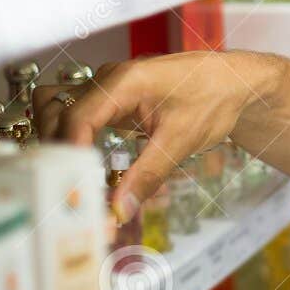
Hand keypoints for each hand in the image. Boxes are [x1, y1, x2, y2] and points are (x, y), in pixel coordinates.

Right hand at [33, 52, 263, 221]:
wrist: (233, 82)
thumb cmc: (213, 99)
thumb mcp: (183, 140)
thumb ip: (148, 175)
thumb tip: (119, 210)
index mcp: (125, 81)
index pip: (77, 118)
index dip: (68, 155)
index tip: (70, 188)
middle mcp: (108, 79)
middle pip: (57, 113)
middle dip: (57, 152)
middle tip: (68, 191)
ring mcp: (106, 86)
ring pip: (57, 110)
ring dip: (56, 143)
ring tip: (69, 179)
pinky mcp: (110, 99)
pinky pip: (75, 115)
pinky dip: (68, 138)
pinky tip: (79, 167)